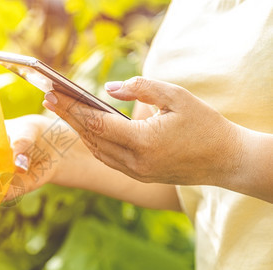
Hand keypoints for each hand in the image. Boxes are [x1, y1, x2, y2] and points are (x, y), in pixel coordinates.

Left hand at [42, 76, 243, 186]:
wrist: (225, 161)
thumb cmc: (205, 124)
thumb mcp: (176, 97)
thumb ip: (141, 88)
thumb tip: (108, 89)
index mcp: (144, 142)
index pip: (97, 123)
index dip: (72, 108)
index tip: (53, 93)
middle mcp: (135, 162)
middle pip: (91, 137)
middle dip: (68, 117)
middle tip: (48, 99)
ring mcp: (136, 173)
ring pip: (97, 150)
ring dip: (79, 131)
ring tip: (64, 111)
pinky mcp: (139, 177)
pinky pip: (107, 159)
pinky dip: (94, 143)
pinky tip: (86, 130)